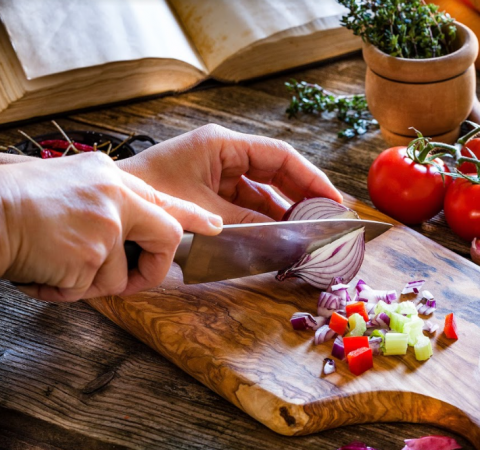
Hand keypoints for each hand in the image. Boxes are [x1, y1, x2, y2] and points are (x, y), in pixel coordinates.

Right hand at [0, 153, 222, 300]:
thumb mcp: (65, 181)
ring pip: (117, 278)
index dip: (193, 216)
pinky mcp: (91, 259)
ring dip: (85, 282)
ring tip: (51, 261)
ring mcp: (107, 229)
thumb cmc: (9, 198)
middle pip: (166, 237)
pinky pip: (87, 291)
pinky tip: (39, 270)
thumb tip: (120, 223)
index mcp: (110, 178)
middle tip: (135, 276)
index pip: (164, 200)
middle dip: (154, 267)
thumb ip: (100, 199)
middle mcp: (116, 199)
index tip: (214, 226)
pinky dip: (61, 290)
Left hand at [118, 124, 341, 222]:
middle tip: (325, 220)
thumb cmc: (150, 200)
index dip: (310, 178)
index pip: (280, 156)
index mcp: (222, 145)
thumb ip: (251, 225)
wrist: (110, 211)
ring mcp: (214, 172)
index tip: (331, 200)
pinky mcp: (207, 191)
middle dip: (301, 195)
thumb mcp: (206, 214)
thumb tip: (288, 237)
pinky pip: (244, 204)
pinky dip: (261, 220)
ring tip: (305, 232)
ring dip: (282, 211)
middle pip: (275, 172)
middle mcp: (222, 154)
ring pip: (261, 191)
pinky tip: (276, 236)